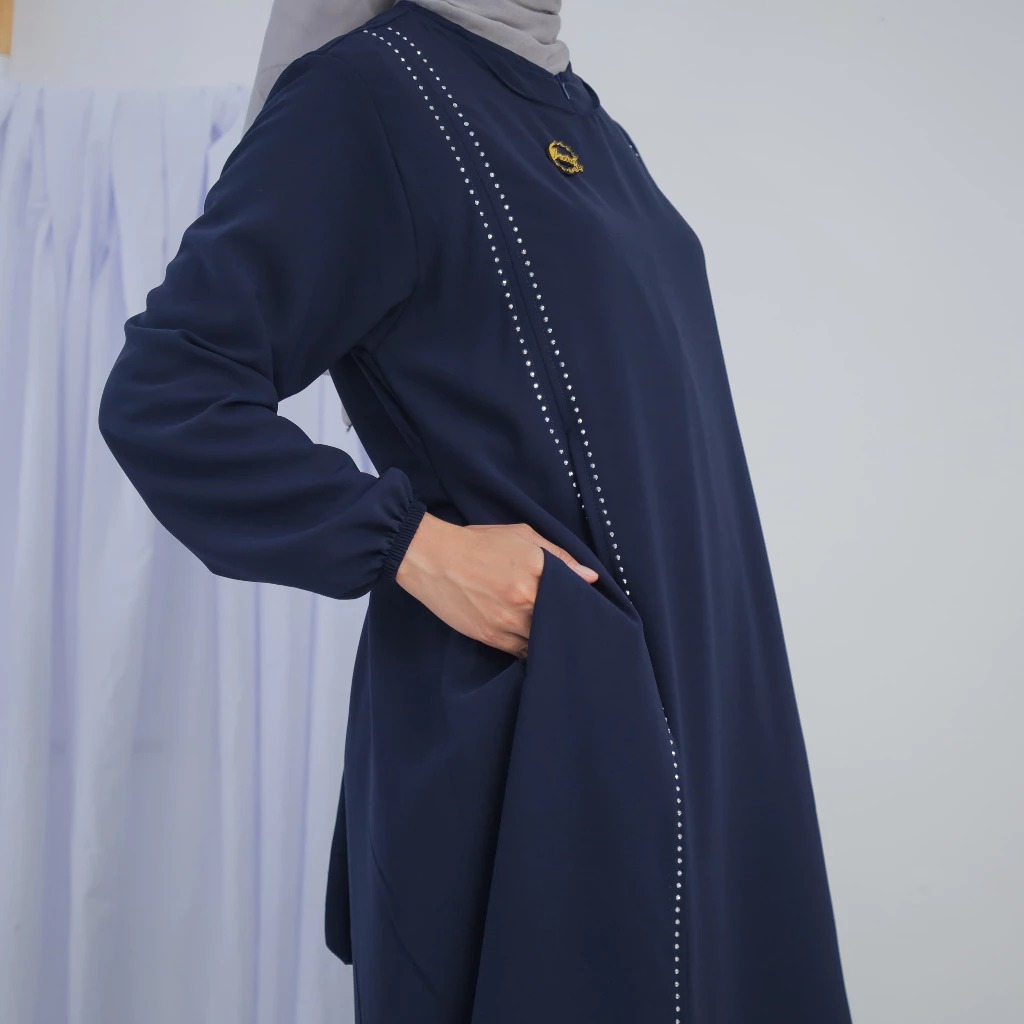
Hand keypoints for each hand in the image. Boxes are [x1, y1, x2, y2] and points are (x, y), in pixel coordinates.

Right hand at [395, 514, 599, 657]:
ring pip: (542, 640)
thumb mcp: (521, 536)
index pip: (573, 593)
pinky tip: (531, 640)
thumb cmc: (478, 543)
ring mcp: (507, 620)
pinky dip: (529, 648)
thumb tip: (590, 577)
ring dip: (548, 638)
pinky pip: (521, 652)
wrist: (433, 559)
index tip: (587, 607)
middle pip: (560, 620)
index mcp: (536, 568)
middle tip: (573, 625)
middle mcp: (524, 597)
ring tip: (551, 633)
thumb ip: (559, 555)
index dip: (582, 602)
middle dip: (567, 623)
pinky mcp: (491, 637)